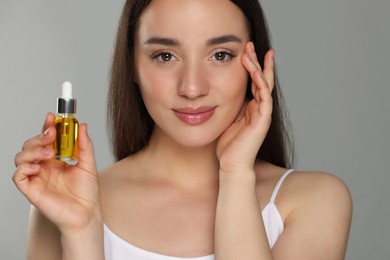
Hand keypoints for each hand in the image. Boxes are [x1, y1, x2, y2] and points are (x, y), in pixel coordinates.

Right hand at [13, 113, 101, 234]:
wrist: (86, 213)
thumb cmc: (87, 192)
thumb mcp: (88, 164)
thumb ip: (84, 145)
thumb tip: (83, 126)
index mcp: (56, 159)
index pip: (46, 139)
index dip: (46, 127)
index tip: (52, 116)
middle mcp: (44, 166)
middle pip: (31, 145)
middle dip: (39, 136)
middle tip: (52, 135)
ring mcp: (36, 177)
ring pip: (21, 157)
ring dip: (32, 150)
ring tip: (49, 153)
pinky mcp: (31, 189)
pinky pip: (18, 175)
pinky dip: (24, 167)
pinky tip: (37, 166)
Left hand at [216, 42, 274, 173]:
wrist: (231, 164)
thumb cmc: (228, 145)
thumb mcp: (227, 119)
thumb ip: (230, 106)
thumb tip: (221, 92)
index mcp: (251, 107)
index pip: (254, 82)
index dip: (252, 66)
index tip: (246, 51)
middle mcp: (259, 108)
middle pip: (262, 79)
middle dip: (257, 61)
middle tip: (250, 45)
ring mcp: (262, 114)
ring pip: (264, 85)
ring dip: (258, 68)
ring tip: (252, 52)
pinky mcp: (262, 121)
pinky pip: (264, 98)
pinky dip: (261, 84)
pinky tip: (255, 72)